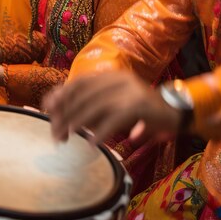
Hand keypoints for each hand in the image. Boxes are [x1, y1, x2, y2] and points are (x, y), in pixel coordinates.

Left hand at [43, 70, 181, 144]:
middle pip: (84, 95)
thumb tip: (58, 110)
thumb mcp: (113, 104)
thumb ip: (91, 105)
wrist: (174, 112)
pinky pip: (114, 120)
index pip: (80, 82)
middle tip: (54, 133)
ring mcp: (129, 91)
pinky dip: (100, 132)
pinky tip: (91, 144)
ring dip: (77, 123)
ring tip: (66, 137)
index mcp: (111, 75)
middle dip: (65, 114)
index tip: (46, 109)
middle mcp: (119, 79)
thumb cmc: (139, 112)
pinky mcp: (139, 105)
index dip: (61, 95)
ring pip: (95, 106)